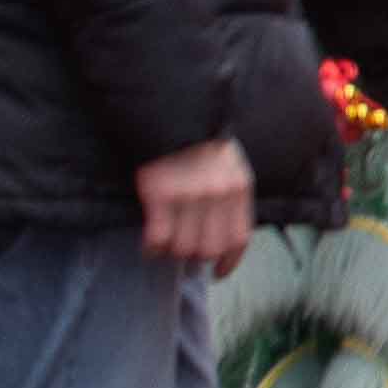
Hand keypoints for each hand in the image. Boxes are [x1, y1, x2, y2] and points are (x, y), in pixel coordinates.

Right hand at [135, 137, 256, 270]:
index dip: (228, 262)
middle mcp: (217, 194)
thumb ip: (230, 195)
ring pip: (183, 247)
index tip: (217, 273)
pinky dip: (152, 247)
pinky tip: (149, 245)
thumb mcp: (229, 164)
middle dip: (195, 258)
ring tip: (164, 246)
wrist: (171, 113)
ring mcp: (188, 195)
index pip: (238, 238)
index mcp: (238, 187)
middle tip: (182, 254)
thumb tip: (223, 235)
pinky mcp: (160, 194)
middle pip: (209, 249)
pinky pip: (158, 238)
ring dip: (171, 253)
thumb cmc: (199, 142)